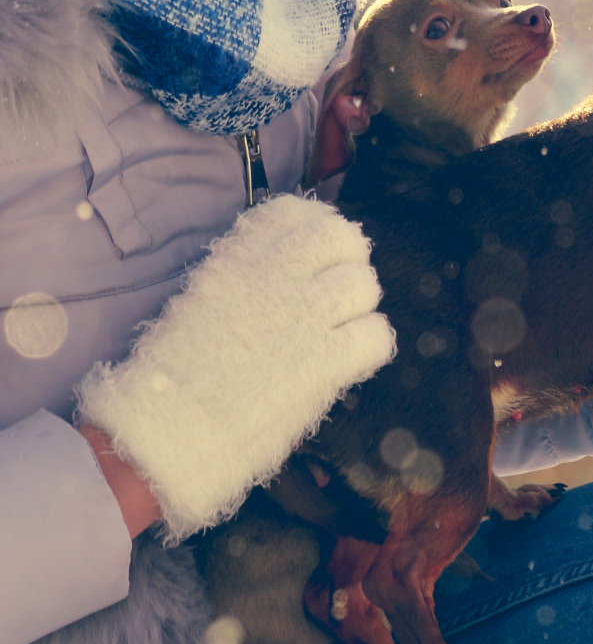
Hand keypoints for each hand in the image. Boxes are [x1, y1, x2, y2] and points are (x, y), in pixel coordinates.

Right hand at [76, 194, 394, 539]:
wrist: (165, 431)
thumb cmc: (172, 377)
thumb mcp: (201, 302)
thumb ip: (244, 278)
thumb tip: (287, 274)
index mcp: (238, 260)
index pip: (295, 212)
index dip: (316, 227)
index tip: (318, 253)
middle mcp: (276, 276)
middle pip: (342, 238)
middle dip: (349, 261)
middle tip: (340, 292)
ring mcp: (305, 315)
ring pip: (364, 285)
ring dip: (360, 307)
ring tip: (342, 331)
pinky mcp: (326, 360)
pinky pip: (377, 335)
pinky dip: (371, 346)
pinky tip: (348, 363)